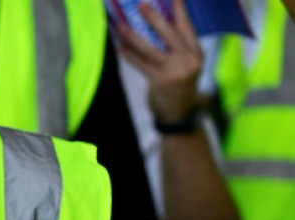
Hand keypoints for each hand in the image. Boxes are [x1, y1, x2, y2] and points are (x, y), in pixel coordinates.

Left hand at [115, 0, 202, 122]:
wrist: (179, 111)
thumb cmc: (179, 83)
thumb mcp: (185, 64)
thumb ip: (176, 47)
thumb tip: (155, 25)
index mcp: (195, 52)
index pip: (186, 27)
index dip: (179, 10)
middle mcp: (188, 59)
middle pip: (168, 33)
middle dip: (154, 18)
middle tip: (141, 5)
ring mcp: (174, 70)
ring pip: (149, 48)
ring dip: (132, 36)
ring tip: (121, 27)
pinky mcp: (159, 80)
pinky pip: (140, 64)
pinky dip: (129, 55)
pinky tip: (120, 48)